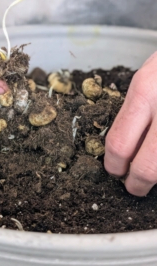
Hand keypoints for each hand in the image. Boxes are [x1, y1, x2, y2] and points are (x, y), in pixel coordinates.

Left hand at [104, 51, 156, 195]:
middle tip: (134, 186)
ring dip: (156, 177)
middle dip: (137, 183)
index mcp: (145, 92)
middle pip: (147, 168)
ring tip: (152, 173)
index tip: (115, 172)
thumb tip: (123, 149)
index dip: (114, 165)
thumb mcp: (148, 78)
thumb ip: (136, 112)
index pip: (119, 144)